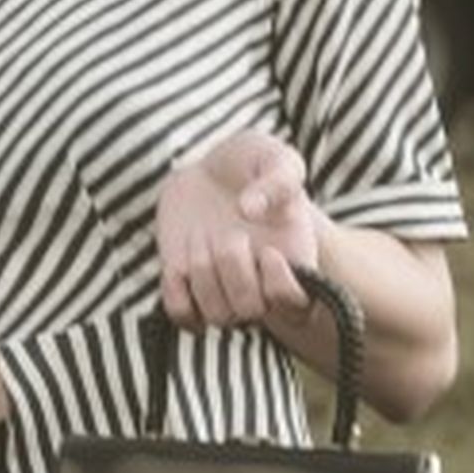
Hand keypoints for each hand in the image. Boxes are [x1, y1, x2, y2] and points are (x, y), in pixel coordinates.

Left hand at [155, 130, 319, 329]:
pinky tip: (180, 256)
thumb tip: (251, 209)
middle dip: (234, 269)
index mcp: (293, 259)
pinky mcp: (189, 288)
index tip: (268, 251)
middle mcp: (261, 284)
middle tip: (229, 233)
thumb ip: (277, 179)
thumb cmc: (253, 165)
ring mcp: (224, 290)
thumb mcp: (275, 157)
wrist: (211, 172)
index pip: (297, 306)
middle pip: (251, 311)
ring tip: (203, 236)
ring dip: (204, 274)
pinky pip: (182, 314)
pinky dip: (176, 289)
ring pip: (217, 316)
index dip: (281, 287)